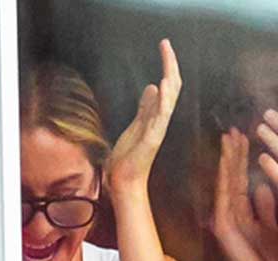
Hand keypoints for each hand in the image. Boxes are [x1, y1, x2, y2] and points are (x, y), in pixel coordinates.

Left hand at [105, 39, 181, 190]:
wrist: (125, 180)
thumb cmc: (129, 156)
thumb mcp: (135, 125)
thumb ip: (144, 107)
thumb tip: (151, 87)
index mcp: (155, 115)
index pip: (166, 85)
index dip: (167, 65)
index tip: (164, 46)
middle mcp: (160, 120)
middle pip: (171, 87)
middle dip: (169, 65)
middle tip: (165, 44)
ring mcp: (157, 130)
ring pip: (169, 100)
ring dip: (169, 80)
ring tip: (168, 61)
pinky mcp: (151, 139)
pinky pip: (159, 118)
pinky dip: (161, 103)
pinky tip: (161, 88)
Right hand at [209, 127, 277, 260]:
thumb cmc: (265, 259)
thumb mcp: (273, 226)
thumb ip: (266, 207)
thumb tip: (261, 188)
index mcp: (243, 210)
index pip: (243, 178)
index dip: (244, 158)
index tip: (245, 136)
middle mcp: (231, 209)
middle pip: (233, 175)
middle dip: (234, 152)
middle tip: (233, 129)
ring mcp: (224, 215)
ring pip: (227, 180)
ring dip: (228, 158)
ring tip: (229, 137)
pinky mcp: (222, 223)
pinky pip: (225, 194)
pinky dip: (227, 176)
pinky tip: (228, 162)